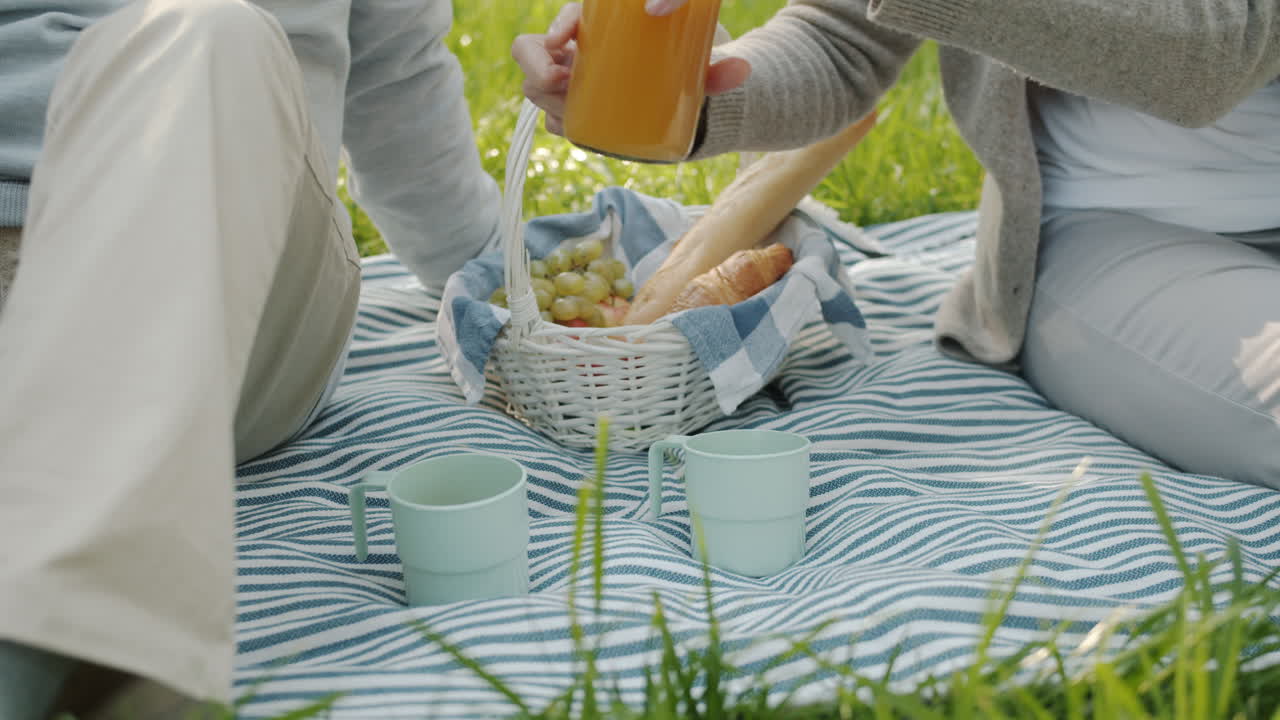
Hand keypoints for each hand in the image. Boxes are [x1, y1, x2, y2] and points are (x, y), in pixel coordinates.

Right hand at [511, 2, 750, 135]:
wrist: (689, 102)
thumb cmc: (688, 70)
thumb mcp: (702, 65)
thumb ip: (721, 68)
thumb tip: (740, 69)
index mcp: (601, 29)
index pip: (567, 19)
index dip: (557, 26)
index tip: (565, 40)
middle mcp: (580, 53)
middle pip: (534, 52)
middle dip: (537, 67)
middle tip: (561, 81)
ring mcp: (576, 84)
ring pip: (539, 87)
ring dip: (545, 97)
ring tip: (565, 109)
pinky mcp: (581, 114)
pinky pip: (555, 118)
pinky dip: (558, 122)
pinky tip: (569, 126)